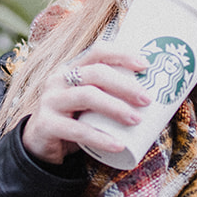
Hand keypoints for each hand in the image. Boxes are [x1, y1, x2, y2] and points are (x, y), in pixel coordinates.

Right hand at [21, 45, 149, 165]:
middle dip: (125, 84)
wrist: (39, 144)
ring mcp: (50, 101)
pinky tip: (118, 144)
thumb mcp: (89, 102)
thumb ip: (109, 94)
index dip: (122, 55)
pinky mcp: (46, 124)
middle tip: (147, 99)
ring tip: (136, 120)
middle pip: (95, 73)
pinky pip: (77, 130)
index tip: (146, 65)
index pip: (98, 52)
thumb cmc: (74, 119)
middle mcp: (59, 79)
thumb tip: (157, 97)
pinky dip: (101, 138)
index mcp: (72, 68)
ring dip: (115, 107)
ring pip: (87, 96)